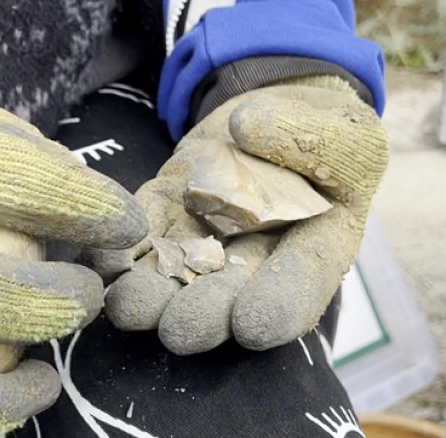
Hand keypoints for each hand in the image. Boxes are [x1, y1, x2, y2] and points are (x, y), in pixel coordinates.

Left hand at [94, 76, 387, 353]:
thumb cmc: (322, 130)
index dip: (278, 306)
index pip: (301, 282)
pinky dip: (119, 251)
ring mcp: (204, 239)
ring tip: (129, 305)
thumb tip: (249, 126)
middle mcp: (255, 257)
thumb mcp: (344, 129)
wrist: (272, 117)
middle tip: (179, 329)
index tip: (252, 324)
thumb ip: (316, 136)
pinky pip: (142, 234)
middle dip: (203, 313)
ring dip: (152, 293)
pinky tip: (101, 262)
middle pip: (229, 292)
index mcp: (316, 246)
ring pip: (178, 273)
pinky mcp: (165, 216)